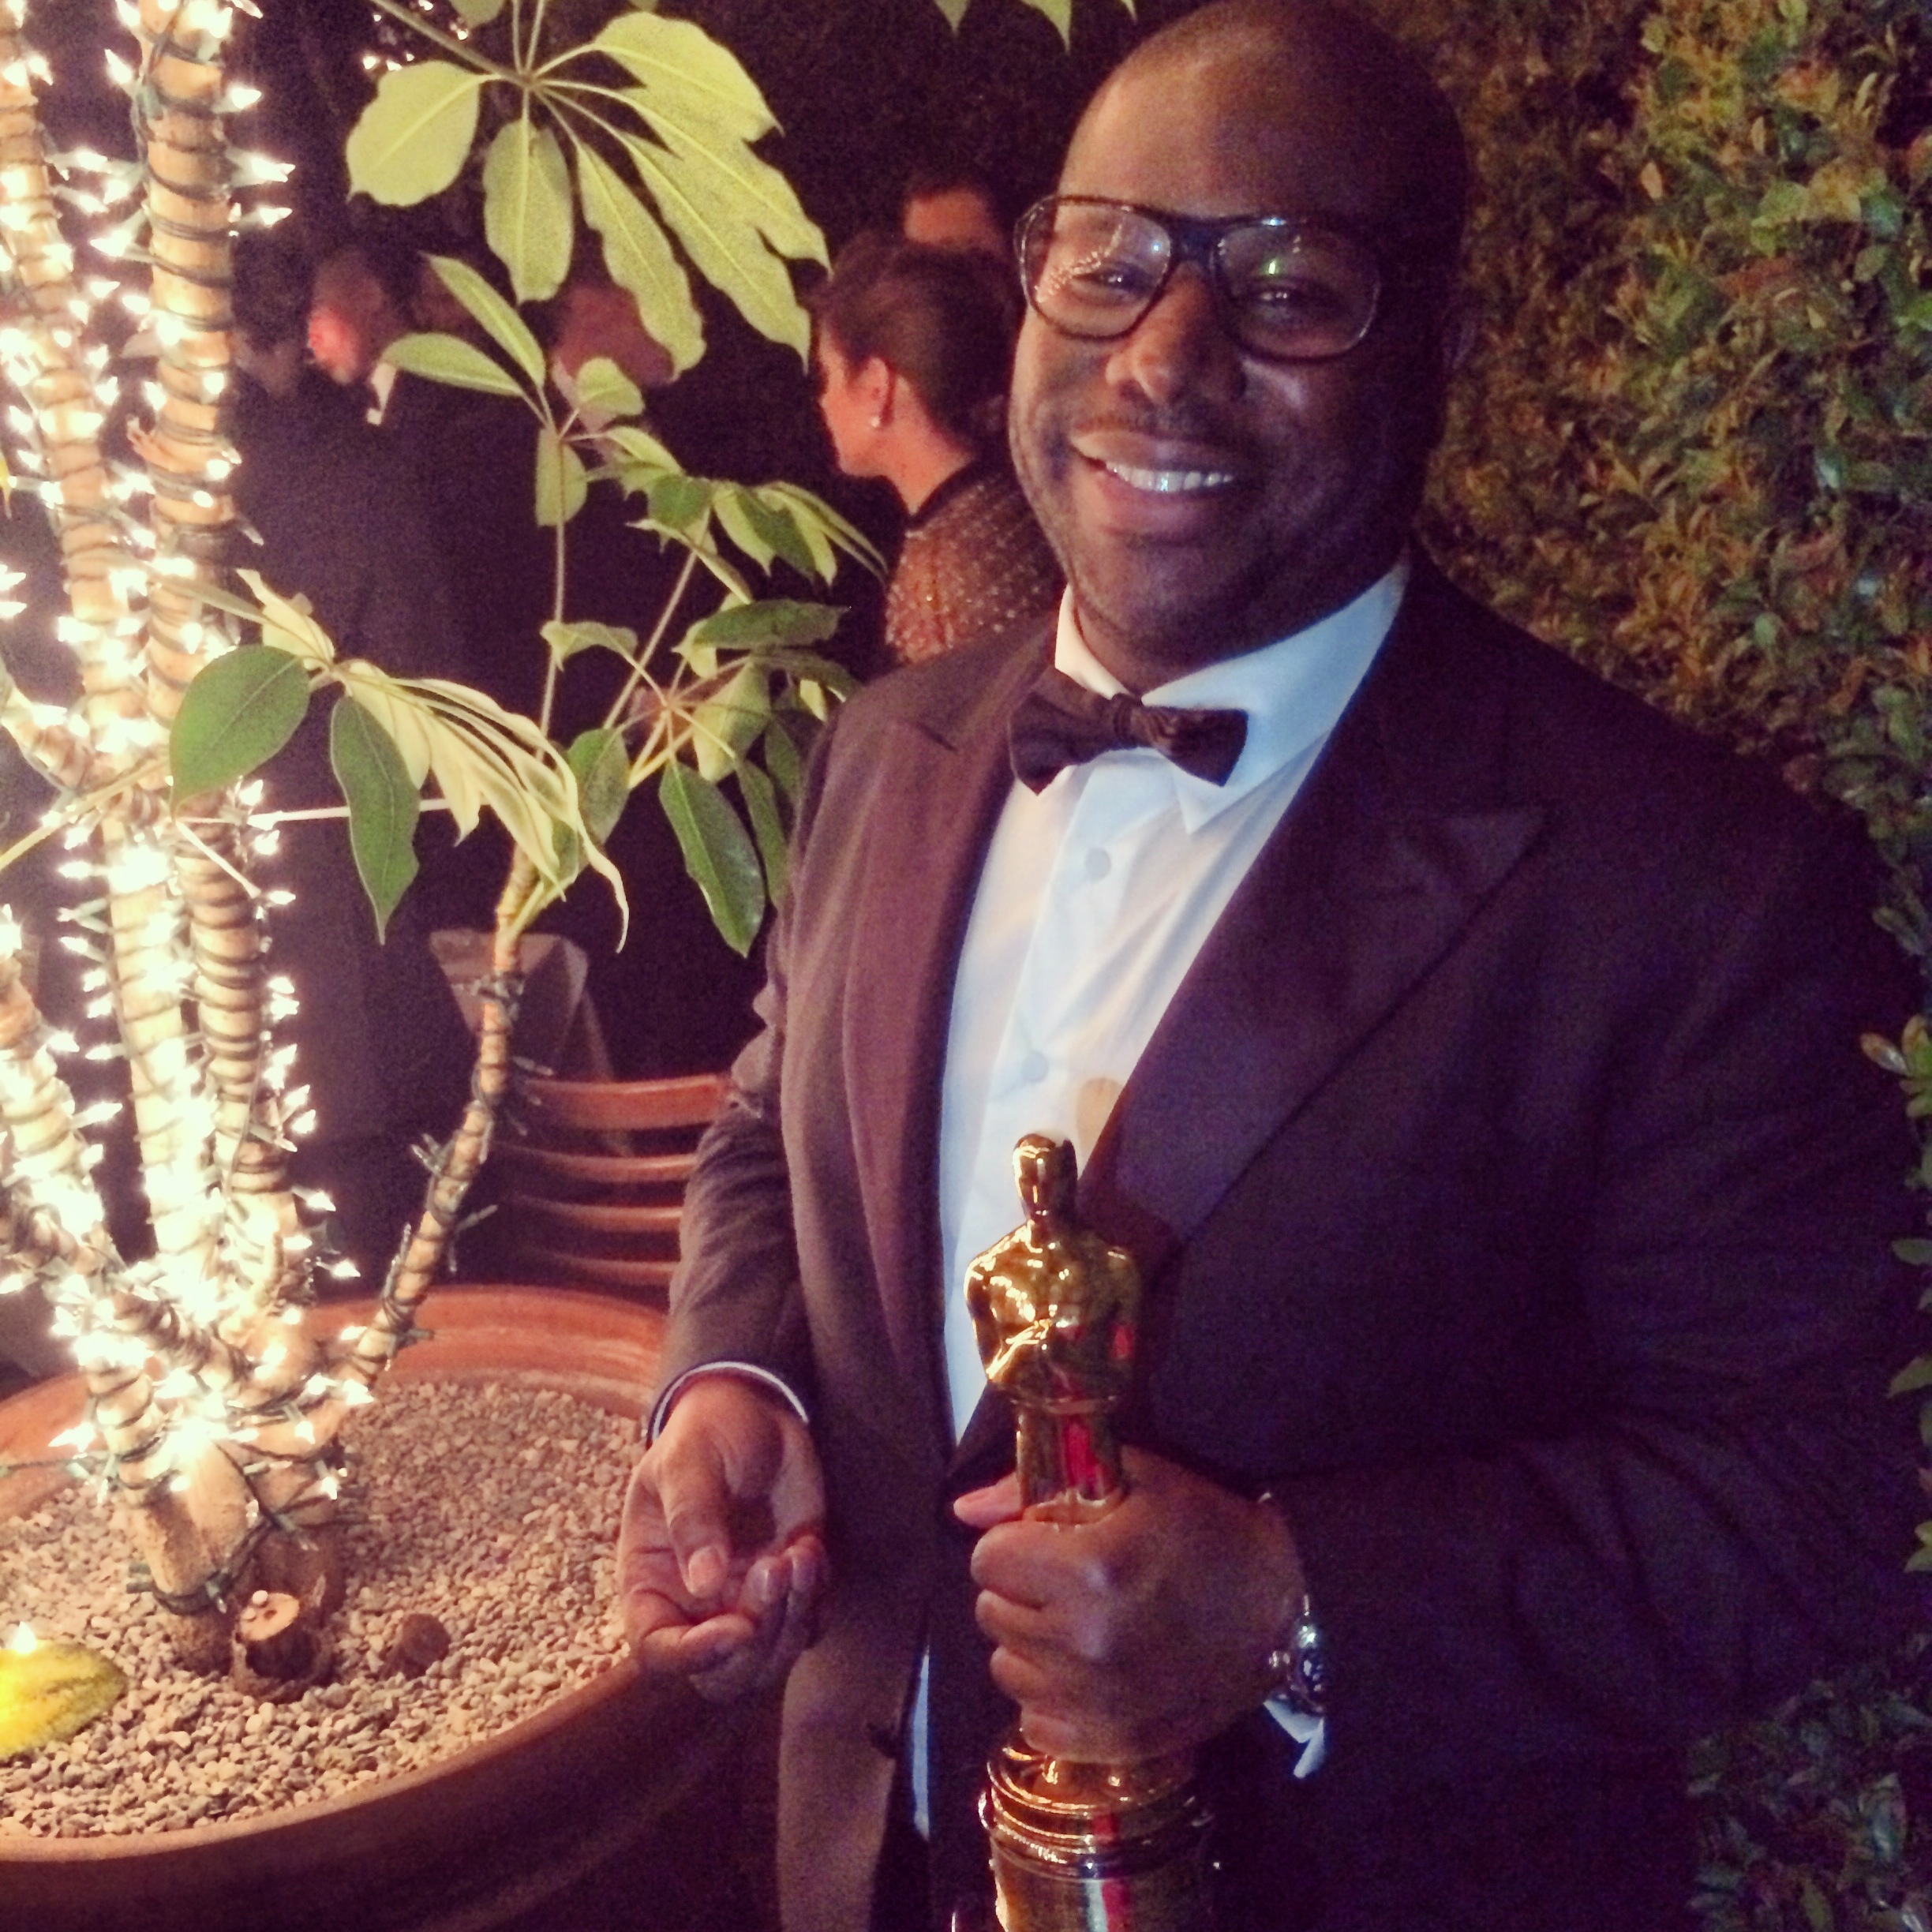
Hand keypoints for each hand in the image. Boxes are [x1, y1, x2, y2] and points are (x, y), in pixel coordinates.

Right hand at [617, 1373, 826, 1700]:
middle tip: (775, 1568)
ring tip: (801, 1550)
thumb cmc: (703, 1436)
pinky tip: (811, 1545)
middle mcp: (695, 1608)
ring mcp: (744, 1603)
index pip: (658, 1651)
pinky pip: (810, 1625)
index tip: (738, 1626)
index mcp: (651, 1585)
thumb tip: (702, 1582)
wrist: (753, 1414)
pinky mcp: (789, 1590)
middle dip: (758, 1638)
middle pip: (723, 1674)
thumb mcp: (685, 1463)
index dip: (695, 1655)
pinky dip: (818, 1599)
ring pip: (771, 1658)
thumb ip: (692, 1517)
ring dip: (794, 1615)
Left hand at [955, 1446, 1303, 1761]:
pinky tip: (1088, 1671)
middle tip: (1066, 1581)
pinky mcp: (1115, 1744)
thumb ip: (1039, 1486)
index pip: (988, 1559)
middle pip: (992, 1612)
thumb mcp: (1134, 1481)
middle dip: (1020, 1589)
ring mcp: (1099, 1701)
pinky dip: (1052, 1696)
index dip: (1014, 1543)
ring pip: (1006, 1669)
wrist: (1284, 1611)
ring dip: (1031, 1643)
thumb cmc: (1207, 1531)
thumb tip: (964, 1509)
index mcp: (1091, 1568)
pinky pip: (1035, 1722)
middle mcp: (1086, 1641)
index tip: (1046, 1542)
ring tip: (1077, 1624)